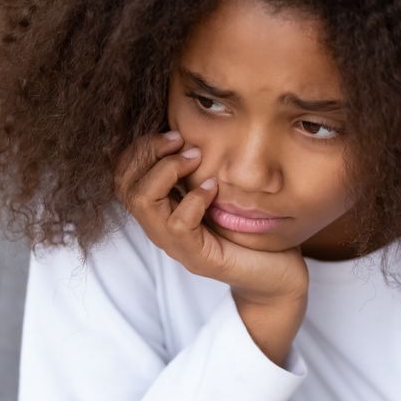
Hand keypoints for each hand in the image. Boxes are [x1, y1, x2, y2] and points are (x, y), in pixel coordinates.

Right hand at [113, 129, 308, 304]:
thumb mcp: (218, 189)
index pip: (123, 176)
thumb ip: (198, 167)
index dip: (139, 148)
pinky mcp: (198, 259)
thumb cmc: (250, 229)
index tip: (172, 133)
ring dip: (168, 171)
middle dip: (149, 153)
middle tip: (182, 140)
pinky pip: (178, 225)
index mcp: (161, 211)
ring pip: (144, 202)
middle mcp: (160, 229)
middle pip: (125, 186)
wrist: (278, 274)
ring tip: (196, 158)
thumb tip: (190, 126)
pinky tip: (213, 188)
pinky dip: (193, 199)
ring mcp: (176, 246)